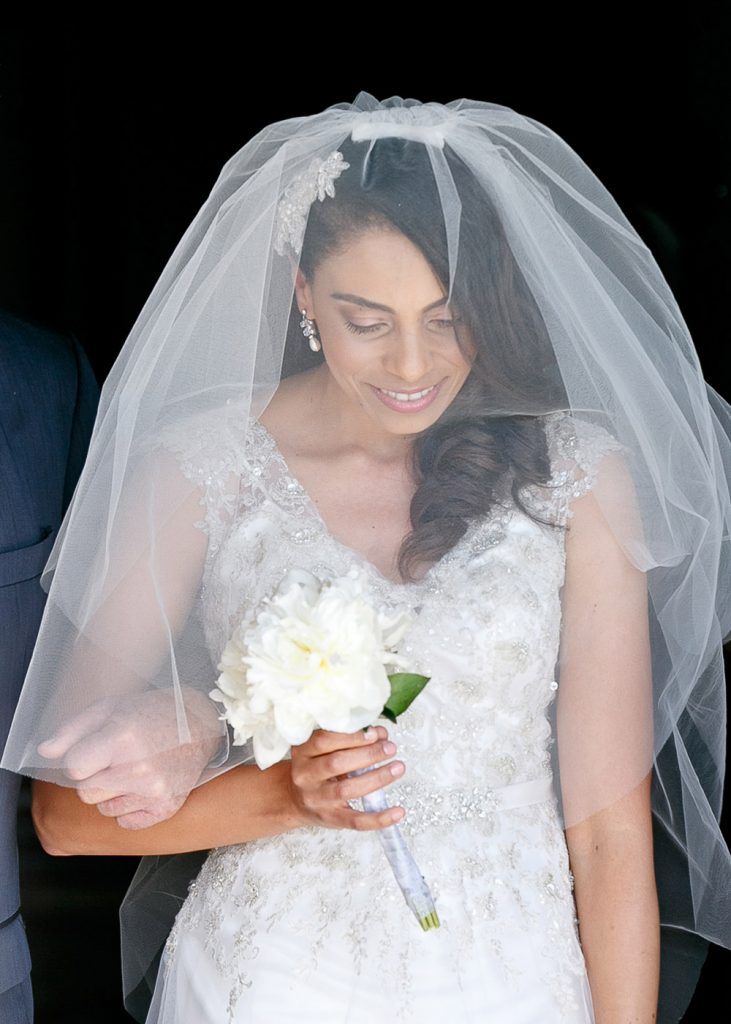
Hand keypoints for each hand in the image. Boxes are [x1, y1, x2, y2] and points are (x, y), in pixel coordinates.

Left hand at [37, 687, 224, 829]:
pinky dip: (130, 808)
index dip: (80, 758)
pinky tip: (144, 785)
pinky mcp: (166, 807)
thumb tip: (44, 753)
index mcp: (121, 738)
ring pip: (104, 808)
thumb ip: (73, 730)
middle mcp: (138, 768)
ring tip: (133, 769)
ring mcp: (154, 791)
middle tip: (115, 759)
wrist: (202, 722)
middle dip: (94, 777)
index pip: (73, 768)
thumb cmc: (153, 711)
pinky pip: (126, 822)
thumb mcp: (111, 708)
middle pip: (86, 793)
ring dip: (112, 793)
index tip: (96, 749)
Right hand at [287, 725, 405, 830]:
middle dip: (368, 754)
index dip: (352, 736)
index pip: (324, 740)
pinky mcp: (331, 818)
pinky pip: (356, 821)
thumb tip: (380, 734)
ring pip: (347, 790)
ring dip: (377, 778)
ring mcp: (317, 799)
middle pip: (336, 763)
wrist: (295, 800)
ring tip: (397, 767)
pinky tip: (398, 811)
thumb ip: (346, 740)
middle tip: (390, 748)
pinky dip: (379, 818)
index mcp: (302, 753)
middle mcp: (305, 776)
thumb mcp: (321, 750)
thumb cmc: (315, 769)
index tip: (375, 733)